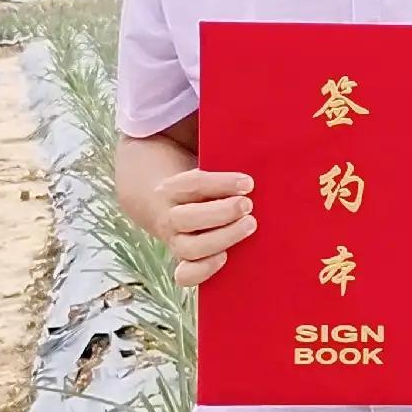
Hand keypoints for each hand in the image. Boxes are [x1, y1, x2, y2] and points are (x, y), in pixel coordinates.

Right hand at [148, 167, 255, 287]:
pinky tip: (225, 258)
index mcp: (172, 188)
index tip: (248, 183)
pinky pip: (186, 275)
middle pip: (188, 218)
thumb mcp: (202, 165)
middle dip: (222, 212)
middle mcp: (170, 216)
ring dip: (221, 238)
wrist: (161, 202)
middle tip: (248, 205)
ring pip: (190, 248)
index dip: (222, 183)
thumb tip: (248, 136)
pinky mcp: (184, 260)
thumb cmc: (199, 183)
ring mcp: (175, 241)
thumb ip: (217, 159)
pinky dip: (204, 270)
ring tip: (249, 225)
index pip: (194, 184)